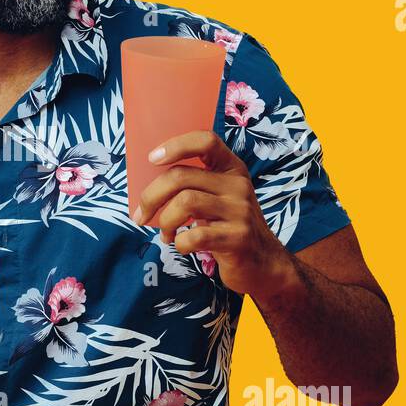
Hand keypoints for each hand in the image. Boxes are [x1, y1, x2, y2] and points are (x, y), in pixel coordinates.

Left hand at [131, 129, 294, 299]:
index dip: (176, 145)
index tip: (152, 158)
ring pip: (185, 202)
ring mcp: (240, 211)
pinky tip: (182, 245)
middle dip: (151, 196)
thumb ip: (194, 184)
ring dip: (165, 221)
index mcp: (231, 168)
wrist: (263, 263)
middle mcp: (238, 185)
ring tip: (166, 234)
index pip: (206, 141)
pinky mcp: (237, 238)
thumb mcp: (218, 197)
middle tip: (142, 215)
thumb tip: (146, 183)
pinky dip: (179, 242)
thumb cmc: (228, 226)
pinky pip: (195, 235)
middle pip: (181, 176)